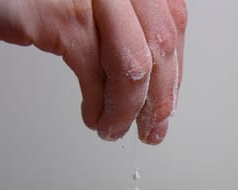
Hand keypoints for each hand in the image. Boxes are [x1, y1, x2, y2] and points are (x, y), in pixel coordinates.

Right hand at [0, 0, 187, 143]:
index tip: (167, 105)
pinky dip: (99, 104)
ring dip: (128, 110)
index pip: (172, 26)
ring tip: (115, 130)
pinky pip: (95, 71)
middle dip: (159, 100)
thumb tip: (150, 78)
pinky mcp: (63, 16)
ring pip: (134, 65)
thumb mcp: (89, 6)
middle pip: (160, 47)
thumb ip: (121, 31)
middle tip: (152, 130)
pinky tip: (94, 118)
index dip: (173, 72)